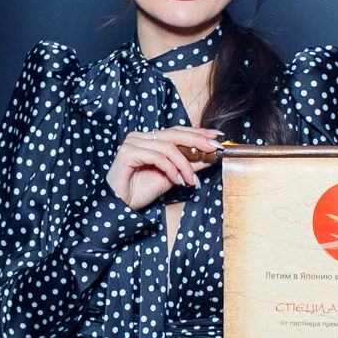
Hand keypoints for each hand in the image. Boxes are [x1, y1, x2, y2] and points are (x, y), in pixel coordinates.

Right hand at [106, 127, 220, 210]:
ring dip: (184, 165)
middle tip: (213, 148)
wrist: (121, 206)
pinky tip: (177, 181)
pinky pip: (157, 156)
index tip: (216, 137)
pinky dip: (171, 169)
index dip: (198, 132)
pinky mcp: (128, 152)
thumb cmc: (141, 191)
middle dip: (198, 140)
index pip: (177, 131)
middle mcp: (140, 137)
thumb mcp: (172, 177)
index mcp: (149, 139)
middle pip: (175, 134)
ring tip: (191, 180)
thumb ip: (188, 166)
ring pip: (168, 147)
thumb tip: (209, 158)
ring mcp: (133, 143)